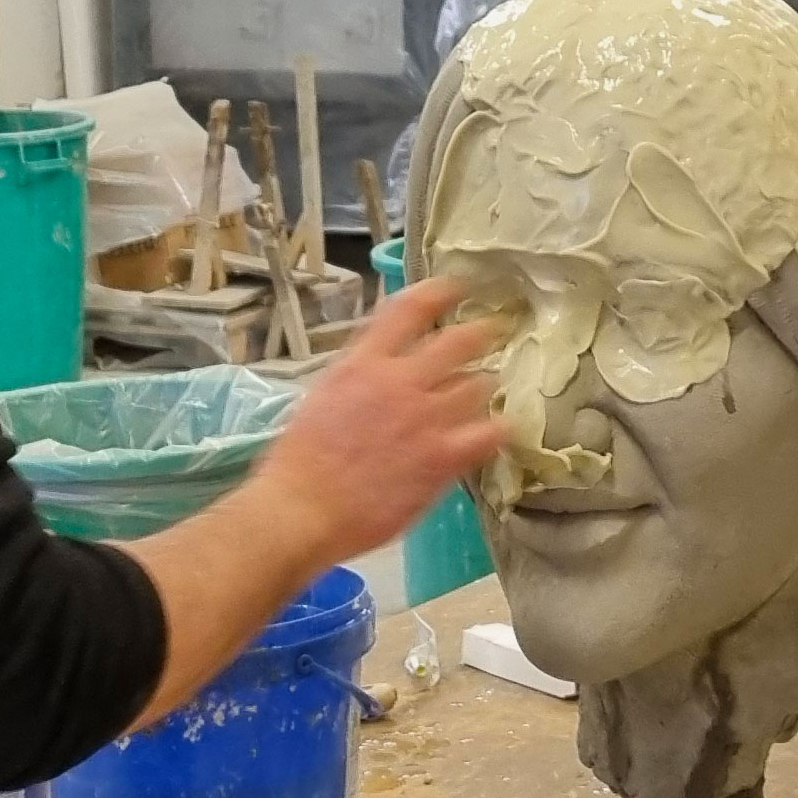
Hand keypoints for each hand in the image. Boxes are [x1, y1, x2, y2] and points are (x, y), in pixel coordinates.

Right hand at [245, 278, 506, 568]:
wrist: (301, 511)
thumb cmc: (299, 460)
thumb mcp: (324, 395)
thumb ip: (361, 374)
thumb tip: (384, 363)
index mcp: (364, 363)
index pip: (410, 309)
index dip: (440, 291)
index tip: (456, 287)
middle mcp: (400, 381)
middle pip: (460, 340)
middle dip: (482, 333)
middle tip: (493, 333)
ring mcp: (427, 419)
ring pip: (480, 384)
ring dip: (484, 385)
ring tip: (486, 391)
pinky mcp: (443, 459)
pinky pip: (490, 433)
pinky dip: (498, 428)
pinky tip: (499, 431)